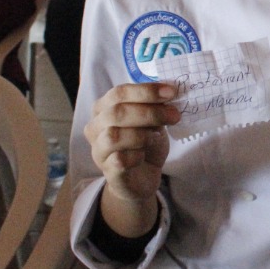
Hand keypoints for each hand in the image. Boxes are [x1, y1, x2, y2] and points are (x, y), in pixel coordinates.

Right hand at [84, 83, 180, 205]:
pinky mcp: (108, 172)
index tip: (171, 92)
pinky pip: (119, 160)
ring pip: (113, 136)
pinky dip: (136, 156)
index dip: (146, 91)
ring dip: (142, 134)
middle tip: (174, 115)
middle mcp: (95, 127)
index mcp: (103, 108)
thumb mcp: (152, 120)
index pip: (119, 93)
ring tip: (157, 137)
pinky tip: (144, 155)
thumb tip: (169, 93)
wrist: (143, 177)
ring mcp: (99, 151)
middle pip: (117, 113)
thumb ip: (155, 106)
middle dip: (149, 112)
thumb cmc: (145, 143)